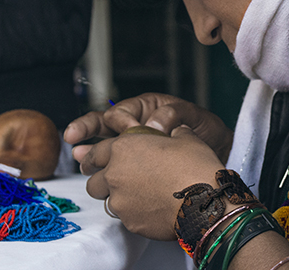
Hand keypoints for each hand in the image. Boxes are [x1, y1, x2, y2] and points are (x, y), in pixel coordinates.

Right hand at [64, 93, 232, 162]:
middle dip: (85, 129)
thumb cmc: (205, 131)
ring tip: (80, 159)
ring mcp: (132, 147)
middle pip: (102, 125)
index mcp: (145, 109)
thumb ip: (171, 114)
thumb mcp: (192, 116)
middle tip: (72, 135)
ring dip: (89, 152)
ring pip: (103, 147)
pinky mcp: (135, 167)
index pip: (122, 111)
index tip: (122, 128)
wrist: (216, 155)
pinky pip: (114, 167)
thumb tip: (153, 124)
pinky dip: (104, 172)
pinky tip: (96, 178)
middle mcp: (134, 125)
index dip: (119, 120)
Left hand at [80, 125, 225, 239]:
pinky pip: (124, 217)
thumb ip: (172, 132)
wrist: (206, 202)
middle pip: (93, 180)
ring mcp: (120, 200)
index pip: (95, 151)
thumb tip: (176, 131)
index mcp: (124, 148)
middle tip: (116, 180)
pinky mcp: (130, 222)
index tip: (95, 160)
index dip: (96, 156)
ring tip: (137, 195)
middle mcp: (115, 174)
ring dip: (116, 197)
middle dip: (101, 180)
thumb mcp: (185, 138)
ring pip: (106, 201)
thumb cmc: (195, 167)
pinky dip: (133, 212)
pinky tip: (151, 208)